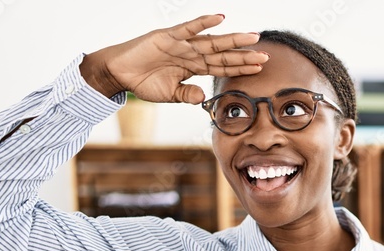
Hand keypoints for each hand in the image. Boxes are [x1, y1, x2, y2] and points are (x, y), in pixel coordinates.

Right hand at [78, 14, 268, 103]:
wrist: (118, 73)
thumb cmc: (142, 82)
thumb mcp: (169, 94)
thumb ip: (187, 95)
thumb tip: (204, 98)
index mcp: (192, 67)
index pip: (221, 67)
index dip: (240, 67)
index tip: (259, 67)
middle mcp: (190, 53)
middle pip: (222, 54)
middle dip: (244, 55)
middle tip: (265, 54)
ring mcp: (181, 44)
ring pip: (211, 41)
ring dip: (232, 40)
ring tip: (252, 37)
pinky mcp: (167, 36)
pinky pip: (188, 28)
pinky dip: (203, 23)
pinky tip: (219, 18)